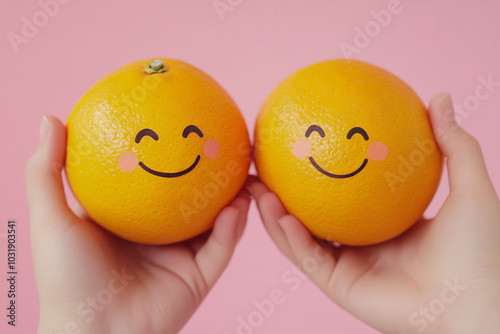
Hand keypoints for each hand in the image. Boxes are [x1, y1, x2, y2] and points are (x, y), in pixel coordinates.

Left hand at [26, 116, 250, 333]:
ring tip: (246, 171)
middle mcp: (158, 236)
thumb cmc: (66, 278)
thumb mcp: (50, 218)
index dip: (170, 155)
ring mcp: (180, 256)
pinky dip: (232, 228)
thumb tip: (50, 118)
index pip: (154, 181)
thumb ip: (47, 170)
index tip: (183, 125)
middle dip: (214, 173)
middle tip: (228, 143)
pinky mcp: (198, 278)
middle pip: (193, 199)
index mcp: (129, 220)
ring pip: (216, 222)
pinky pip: (221, 249)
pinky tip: (237, 206)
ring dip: (234, 197)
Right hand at [248, 93, 499, 333]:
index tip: (301, 145)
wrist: (474, 303)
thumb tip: (439, 97)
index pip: (344, 195)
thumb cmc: (479, 251)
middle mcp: (361, 243)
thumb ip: (453, 143)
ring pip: (299, 238)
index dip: (320, 172)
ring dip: (273, 215)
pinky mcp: (340, 285)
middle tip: (262, 166)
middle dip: (283, 193)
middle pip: (312, 215)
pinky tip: (279, 215)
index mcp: (384, 223)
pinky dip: (291, 238)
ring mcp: (348, 265)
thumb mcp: (468, 186)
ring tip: (254, 188)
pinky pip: (309, 258)